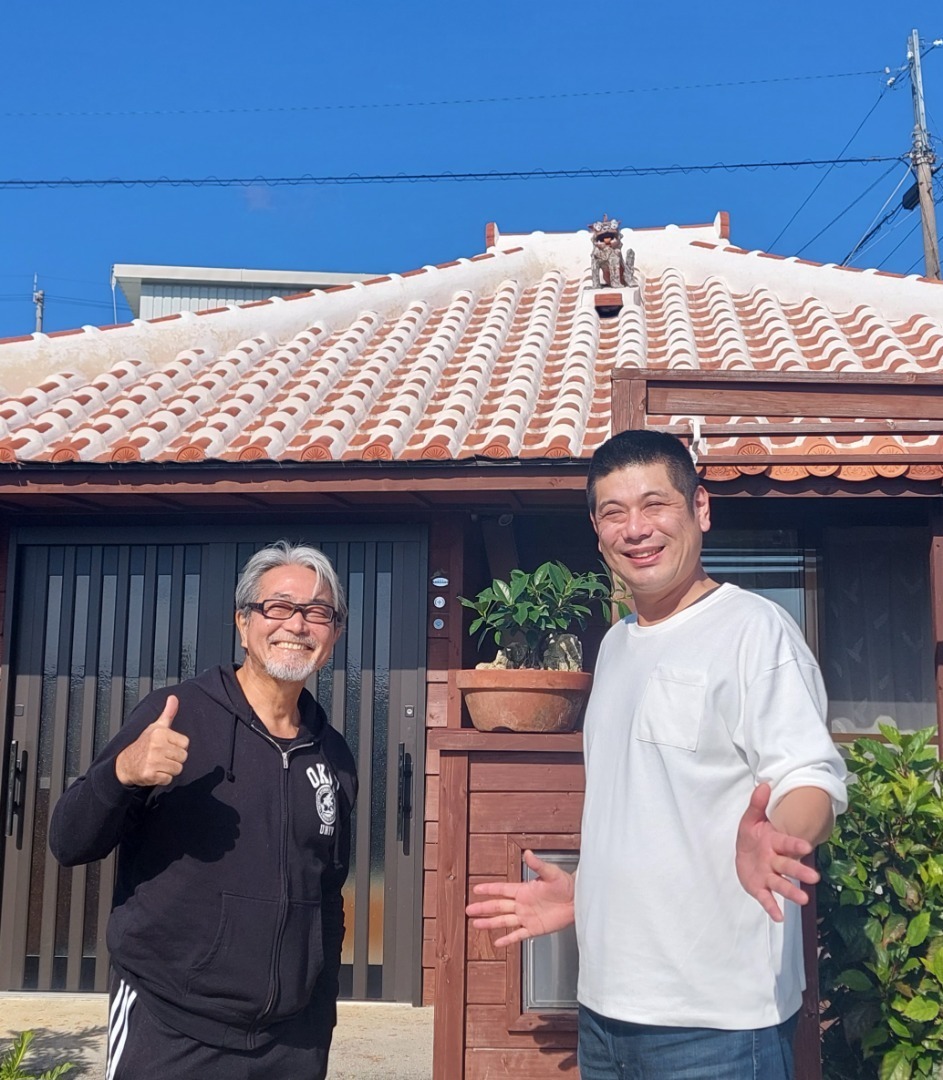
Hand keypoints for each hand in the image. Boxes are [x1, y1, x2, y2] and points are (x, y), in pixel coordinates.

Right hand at [115, 696, 187, 786]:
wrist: (125, 764)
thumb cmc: (144, 744)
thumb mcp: (156, 726)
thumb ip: (168, 713)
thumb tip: (174, 697)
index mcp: (160, 733)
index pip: (185, 743)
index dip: (177, 747)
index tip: (166, 746)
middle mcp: (156, 745)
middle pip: (183, 757)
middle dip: (175, 759)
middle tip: (162, 757)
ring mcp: (152, 760)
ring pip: (178, 769)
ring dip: (170, 770)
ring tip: (159, 764)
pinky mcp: (150, 774)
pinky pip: (169, 779)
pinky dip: (163, 779)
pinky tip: (154, 773)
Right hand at [465, 850, 574, 946]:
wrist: (578, 901)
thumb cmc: (566, 885)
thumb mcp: (551, 873)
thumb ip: (537, 865)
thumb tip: (528, 853)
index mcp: (524, 890)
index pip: (502, 889)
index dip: (489, 889)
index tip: (476, 889)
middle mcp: (522, 904)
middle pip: (498, 906)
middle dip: (483, 908)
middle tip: (469, 910)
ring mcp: (527, 917)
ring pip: (504, 921)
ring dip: (490, 923)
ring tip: (476, 924)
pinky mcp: (534, 929)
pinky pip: (518, 935)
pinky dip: (508, 939)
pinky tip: (498, 943)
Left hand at [736, 783, 818, 922]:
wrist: (743, 852)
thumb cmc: (752, 835)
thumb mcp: (750, 818)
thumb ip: (757, 803)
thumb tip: (764, 784)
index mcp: (774, 842)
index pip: (787, 843)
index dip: (796, 845)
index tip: (807, 848)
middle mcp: (775, 860)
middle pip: (788, 866)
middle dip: (800, 872)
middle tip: (814, 878)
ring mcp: (768, 875)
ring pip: (781, 883)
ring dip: (792, 892)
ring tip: (804, 900)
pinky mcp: (759, 888)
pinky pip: (766, 898)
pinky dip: (772, 907)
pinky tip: (779, 918)